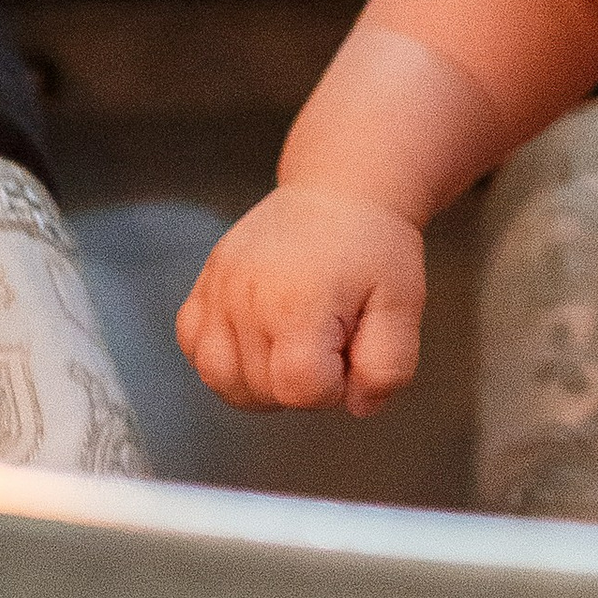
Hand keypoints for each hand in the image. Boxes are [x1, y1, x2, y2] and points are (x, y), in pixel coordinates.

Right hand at [176, 185, 426, 414]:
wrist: (340, 190)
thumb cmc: (374, 247)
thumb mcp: (403, 304)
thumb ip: (388, 366)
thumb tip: (359, 407)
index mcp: (297, 301)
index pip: (301, 390)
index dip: (335, 387)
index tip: (350, 352)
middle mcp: (246, 296)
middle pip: (263, 391)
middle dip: (304, 383)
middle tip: (331, 338)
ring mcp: (218, 289)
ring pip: (222, 380)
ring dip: (262, 381)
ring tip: (296, 343)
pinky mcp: (204, 285)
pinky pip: (195, 347)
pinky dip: (223, 358)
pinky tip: (258, 339)